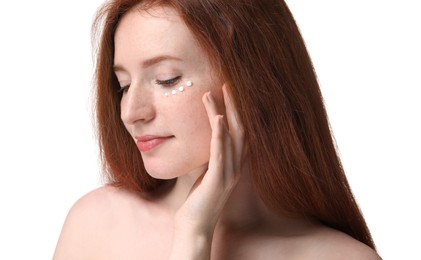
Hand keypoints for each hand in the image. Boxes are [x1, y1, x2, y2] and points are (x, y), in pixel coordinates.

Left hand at [170, 85, 245, 257]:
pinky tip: (219, 118)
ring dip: (225, 112)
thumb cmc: (198, 201)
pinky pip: (220, 153)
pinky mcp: (217, 180)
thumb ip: (208, 158)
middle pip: (240, 129)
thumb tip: (201, 141)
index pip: (240, 133)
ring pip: (231, 136)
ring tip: (217, 92)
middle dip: (235, 106)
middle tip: (228, 83)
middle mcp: (236, 166)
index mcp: (233, 164)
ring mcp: (229, 173)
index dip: (238, 112)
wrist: (195, 226)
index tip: (230, 92)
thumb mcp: (204, 174)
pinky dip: (220, 134)